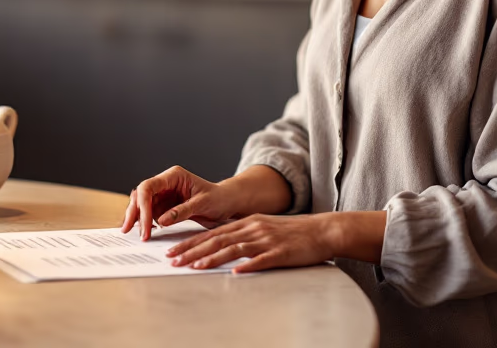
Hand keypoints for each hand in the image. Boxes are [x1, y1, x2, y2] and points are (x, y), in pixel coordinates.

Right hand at [120, 166, 246, 240]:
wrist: (227, 203)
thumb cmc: (218, 198)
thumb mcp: (202, 204)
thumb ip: (182, 211)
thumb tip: (161, 221)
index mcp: (174, 176)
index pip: (149, 187)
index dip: (143, 206)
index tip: (146, 225)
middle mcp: (165, 183)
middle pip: (141, 195)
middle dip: (135, 213)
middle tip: (129, 230)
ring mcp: (164, 195)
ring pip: (142, 205)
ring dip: (138, 219)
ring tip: (139, 234)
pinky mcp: (164, 206)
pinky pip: (149, 214)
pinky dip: (145, 223)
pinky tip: (145, 232)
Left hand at [164, 213, 335, 273]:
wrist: (322, 230)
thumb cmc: (293, 232)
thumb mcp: (264, 227)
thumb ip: (244, 234)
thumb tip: (222, 245)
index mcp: (247, 223)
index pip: (213, 233)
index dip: (191, 242)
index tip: (174, 251)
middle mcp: (253, 228)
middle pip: (217, 239)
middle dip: (193, 250)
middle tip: (173, 260)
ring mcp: (266, 240)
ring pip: (234, 248)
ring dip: (212, 258)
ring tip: (195, 267)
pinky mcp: (280, 252)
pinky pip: (261, 260)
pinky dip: (247, 266)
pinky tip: (235, 273)